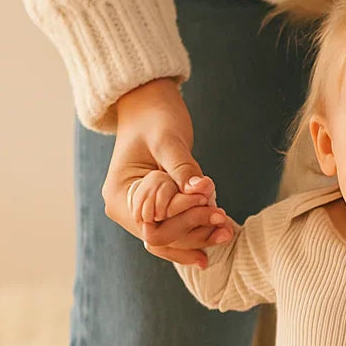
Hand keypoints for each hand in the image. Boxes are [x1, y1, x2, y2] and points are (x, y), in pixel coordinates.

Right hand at [103, 79, 231, 266]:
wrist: (148, 106)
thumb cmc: (154, 117)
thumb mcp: (167, 139)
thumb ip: (183, 167)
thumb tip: (201, 189)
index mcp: (118, 195)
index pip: (153, 223)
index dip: (184, 219)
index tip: (214, 207)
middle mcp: (124, 210)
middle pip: (161, 237)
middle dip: (194, 232)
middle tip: (225, 223)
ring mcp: (139, 214)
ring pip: (170, 239)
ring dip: (199, 237)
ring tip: (227, 231)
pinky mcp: (156, 212)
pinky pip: (175, 231)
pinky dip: (196, 232)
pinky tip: (218, 234)